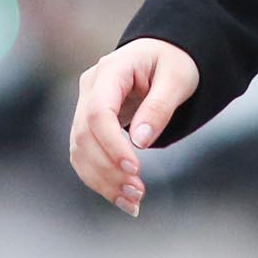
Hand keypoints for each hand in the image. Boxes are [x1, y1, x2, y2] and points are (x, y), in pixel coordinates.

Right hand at [69, 37, 197, 216]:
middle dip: (108, 169)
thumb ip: (159, 107)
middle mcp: (90, 88)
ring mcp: (86, 106)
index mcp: (110, 70)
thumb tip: (141, 142)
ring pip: (80, 151)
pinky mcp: (90, 125)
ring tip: (133, 202)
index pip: (98, 113)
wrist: (165, 55)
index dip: (112, 144)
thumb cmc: (175, 62)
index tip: (135, 168)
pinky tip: (122, 198)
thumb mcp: (178, 78)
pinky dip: (101, 180)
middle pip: (84, 136)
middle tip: (138, 193)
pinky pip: (86, 156)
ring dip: (103, 180)